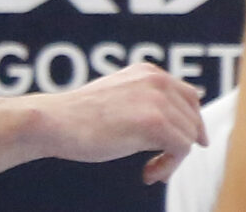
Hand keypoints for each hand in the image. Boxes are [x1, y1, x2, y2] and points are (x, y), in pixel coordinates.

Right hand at [27, 63, 206, 183]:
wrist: (53, 122)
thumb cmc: (78, 117)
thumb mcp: (118, 98)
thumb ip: (143, 101)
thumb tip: (171, 119)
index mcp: (149, 72)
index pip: (189, 96)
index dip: (192, 123)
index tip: (190, 143)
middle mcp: (158, 80)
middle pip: (192, 117)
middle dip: (183, 144)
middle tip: (163, 165)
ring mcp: (157, 99)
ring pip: (188, 135)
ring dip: (172, 159)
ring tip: (151, 171)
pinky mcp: (154, 122)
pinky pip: (181, 148)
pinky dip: (169, 166)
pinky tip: (148, 173)